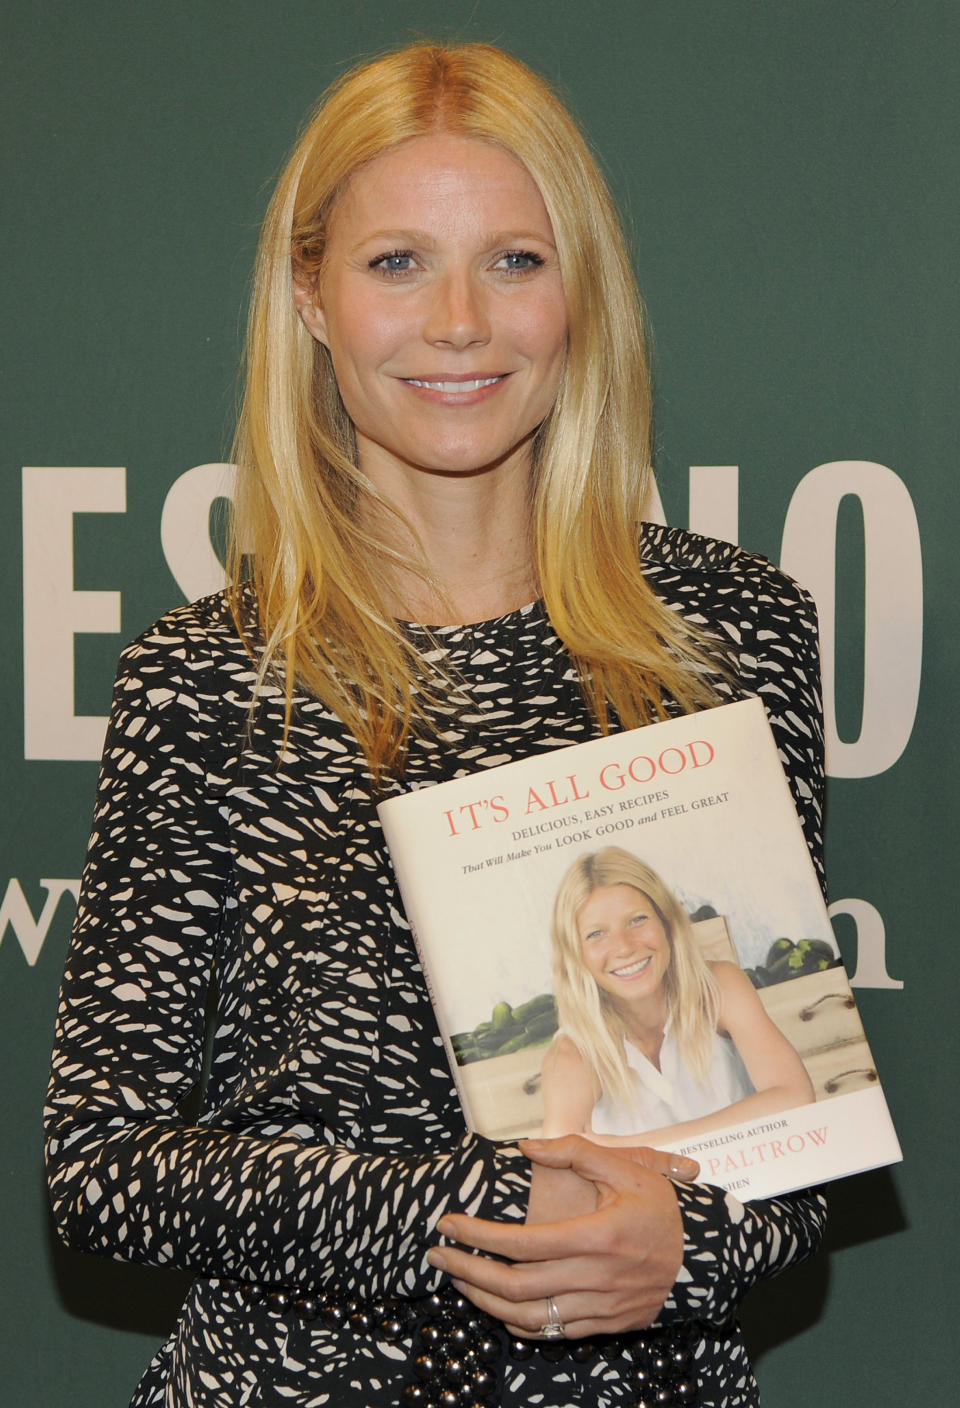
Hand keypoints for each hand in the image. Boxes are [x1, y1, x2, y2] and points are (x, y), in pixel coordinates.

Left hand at [427, 1135, 695, 1338]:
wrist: (707, 1257)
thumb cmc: (664, 1208)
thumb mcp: (627, 1167)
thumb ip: (575, 1152)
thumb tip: (527, 1146)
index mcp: (596, 1237)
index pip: (522, 1243)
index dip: (478, 1236)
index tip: (449, 1224)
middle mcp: (595, 1279)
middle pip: (515, 1286)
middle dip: (467, 1273)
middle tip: (437, 1258)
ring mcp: (600, 1309)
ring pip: (528, 1318)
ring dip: (485, 1303)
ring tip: (458, 1282)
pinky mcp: (606, 1326)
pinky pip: (552, 1334)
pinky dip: (518, 1324)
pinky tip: (497, 1306)